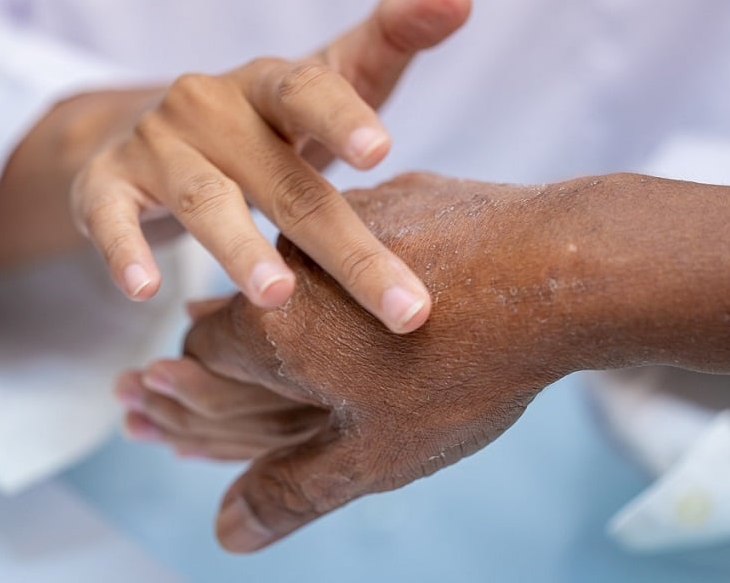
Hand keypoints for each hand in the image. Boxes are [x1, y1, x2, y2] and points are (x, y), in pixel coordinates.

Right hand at [70, 0, 471, 332]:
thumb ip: (386, 44)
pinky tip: (145, 290)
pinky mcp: (107, 185)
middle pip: (284, 180)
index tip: (381, 150)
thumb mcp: (320, 81)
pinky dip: (125, 251)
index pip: (307, 90)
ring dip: (240, 249)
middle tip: (400, 305)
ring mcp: (157, 147)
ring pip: (205, 202)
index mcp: (269, 87)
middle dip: (346, 248)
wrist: (148, 132)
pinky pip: (113, 219)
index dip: (341, 117)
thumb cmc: (260, 124)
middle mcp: (211, 108)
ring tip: (278, 297)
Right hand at [143, 174, 582, 551]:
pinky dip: (355, 274)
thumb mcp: (374, 453)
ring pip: (301, 274)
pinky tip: (385, 294)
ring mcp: (350, 221)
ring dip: (290, 307)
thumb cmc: (463, 367)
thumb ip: (292, 490)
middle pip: (243, 312)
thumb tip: (227, 534)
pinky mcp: (401, 196)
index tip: (172, 402)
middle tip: (207, 367)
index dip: (190, 389)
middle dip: (229, 350)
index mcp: (273, 324)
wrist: (558, 268)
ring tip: (300, 333)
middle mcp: (295, 261)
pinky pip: (357, 244)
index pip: (201, 355)